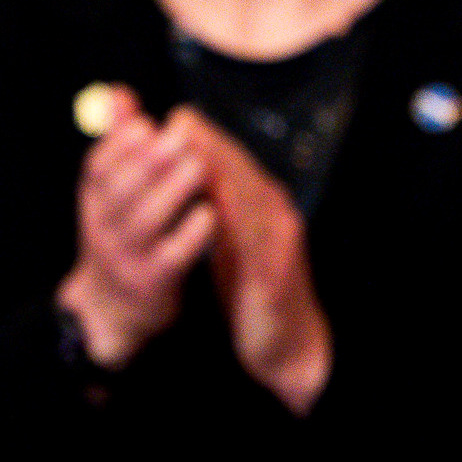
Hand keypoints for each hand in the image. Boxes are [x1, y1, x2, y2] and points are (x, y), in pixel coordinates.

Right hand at [56, 92, 215, 367]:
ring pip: (146, 221)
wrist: (116, 305)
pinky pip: (172, 255)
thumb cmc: (125, 232)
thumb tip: (117, 93)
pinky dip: (191, 232)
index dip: (117, 144)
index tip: (145, 122)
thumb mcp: (113, 190)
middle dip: (150, 160)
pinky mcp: (154, 283)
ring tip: (200, 164)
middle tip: (181, 135)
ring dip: (173, 190)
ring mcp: (127, 257)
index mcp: (95, 200)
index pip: (97, 168)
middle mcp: (104, 228)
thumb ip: (119, 143)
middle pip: (122, 191)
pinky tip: (211, 211)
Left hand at [168, 110, 332, 412]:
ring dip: (221, 174)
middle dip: (210, 144)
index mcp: (263, 207)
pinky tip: (211, 210)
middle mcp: (276, 216)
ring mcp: (280, 243)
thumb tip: (186, 176)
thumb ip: (211, 208)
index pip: (234, 163)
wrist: (287, 344)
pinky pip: (252, 242)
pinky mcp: (275, 274)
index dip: (206, 138)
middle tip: (178, 122)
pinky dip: (232, 221)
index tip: (174, 117)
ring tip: (190, 155)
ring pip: (249, 198)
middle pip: (242, 172)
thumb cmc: (251, 291)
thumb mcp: (228, 244)